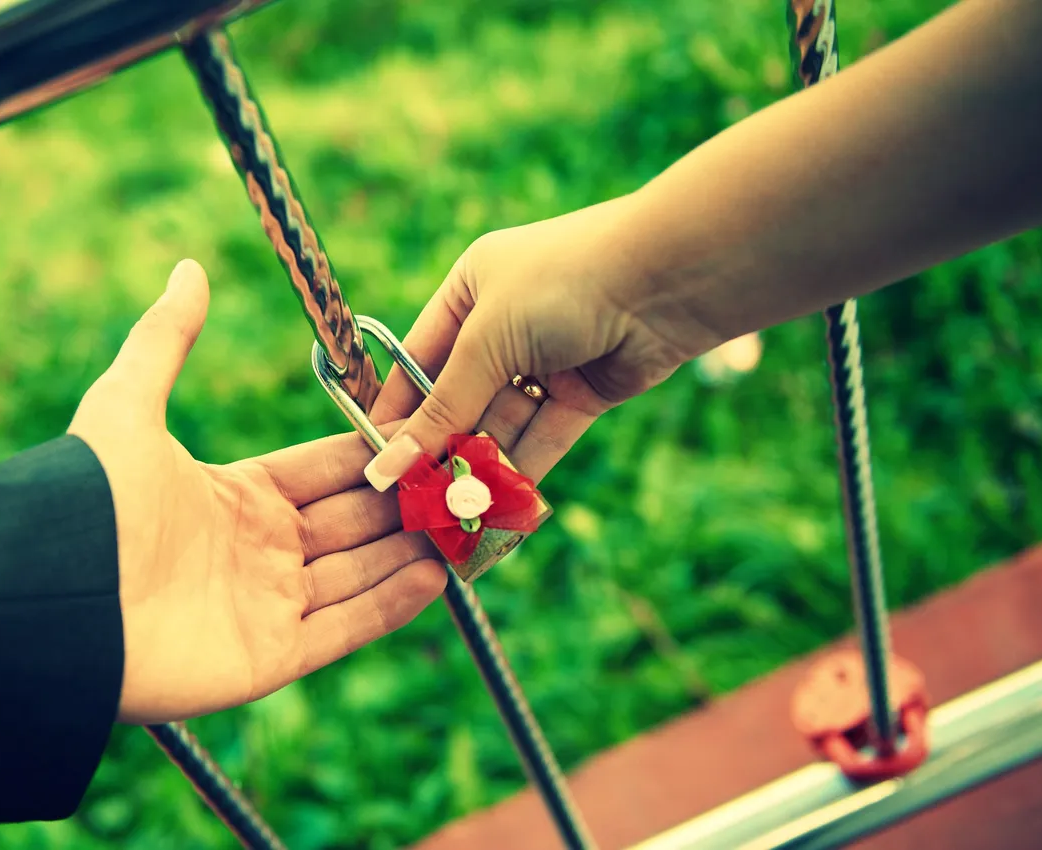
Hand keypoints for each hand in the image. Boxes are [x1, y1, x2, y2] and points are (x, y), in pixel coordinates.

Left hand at [67, 260, 446, 724]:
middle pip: (353, 522)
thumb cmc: (89, 501)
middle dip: (408, 502)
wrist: (51, 599)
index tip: (428, 432)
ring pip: (359, 573)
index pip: (324, 471)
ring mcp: (265, 606)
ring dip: (414, 551)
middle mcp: (257, 551)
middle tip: (468, 479)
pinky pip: (343, 628)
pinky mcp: (268, 656)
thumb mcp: (126, 404)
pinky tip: (440, 576)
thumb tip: (189, 266)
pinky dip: (392, 604)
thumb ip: (166, 338)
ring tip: (471, 526)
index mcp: (235, 497)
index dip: (374, 454)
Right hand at [365, 203, 704, 488]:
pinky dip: (521, 473)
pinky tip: (497, 509)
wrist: (667, 279)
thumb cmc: (563, 283)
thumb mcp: (487, 342)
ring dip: (479, 470)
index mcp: (469, 291)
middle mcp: (503, 325)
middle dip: (440, 451)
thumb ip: (441, 409)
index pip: (417, 362)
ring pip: (501, 425)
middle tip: (414, 504)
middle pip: (460, 401)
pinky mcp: (583, 392)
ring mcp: (545, 360)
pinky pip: (541, 438)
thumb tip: (386, 466)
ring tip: (453, 517)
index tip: (375, 466)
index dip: (398, 414)